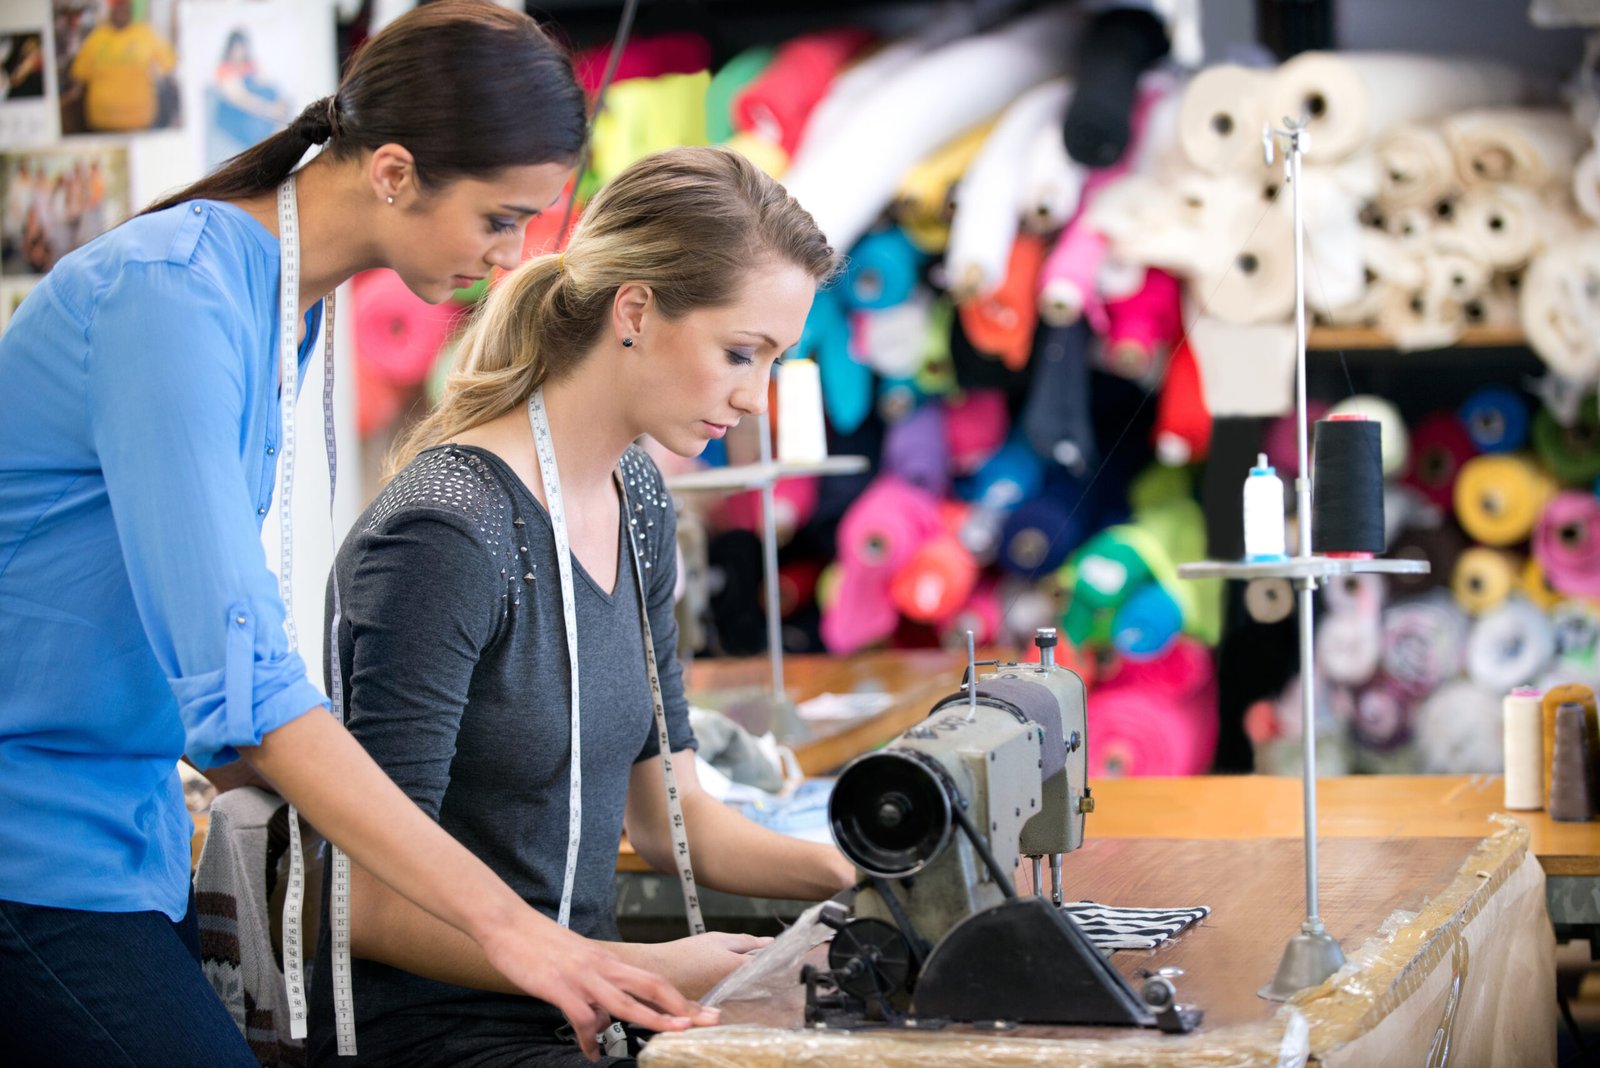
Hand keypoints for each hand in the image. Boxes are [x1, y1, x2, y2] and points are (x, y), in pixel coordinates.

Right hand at [476, 911, 720, 1060]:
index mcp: (607, 961)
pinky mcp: (558, 986)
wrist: (508, 923)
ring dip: (652, 1019)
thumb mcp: (577, 962)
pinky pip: (581, 1018)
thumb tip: (603, 1018)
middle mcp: (601, 967)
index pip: (653, 979)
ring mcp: (581, 977)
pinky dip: (589, 1039)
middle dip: (681, 1005)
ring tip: (673, 1035)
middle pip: (651, 985)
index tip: (704, 1010)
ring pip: (624, 1001)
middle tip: (707, 1021)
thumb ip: (596, 987)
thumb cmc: (541, 943)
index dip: (679, 997)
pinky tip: (591, 1054)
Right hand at [622, 932, 771, 1000]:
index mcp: (737, 967)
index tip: (788, 955)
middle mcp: (734, 987)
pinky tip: (732, 982)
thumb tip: (769, 943)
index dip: (780, 960)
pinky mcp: (717, 1006)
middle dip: (769, 972)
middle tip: (773, 963)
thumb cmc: (685, 954)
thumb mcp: (717, 939)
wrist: (658, 972)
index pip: (769, 966)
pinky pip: (735, 998)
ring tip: (749, 971)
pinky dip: (739, 990)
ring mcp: (726, 999)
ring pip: (750, 991)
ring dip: (754, 982)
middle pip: (761, 981)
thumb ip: (745, 942)